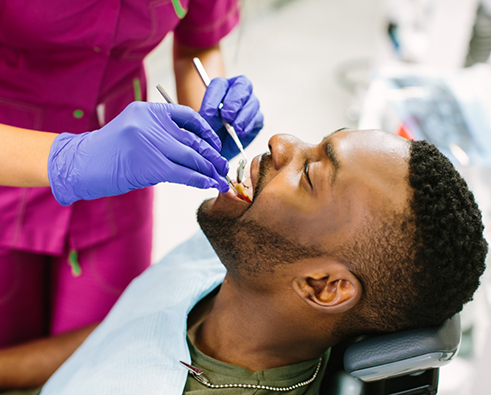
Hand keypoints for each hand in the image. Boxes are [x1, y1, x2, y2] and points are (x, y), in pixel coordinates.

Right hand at [48, 102, 229, 205]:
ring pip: (191, 157)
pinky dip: (199, 180)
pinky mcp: (151, 164)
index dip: (206, 131)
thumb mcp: (134, 131)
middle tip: (223, 166)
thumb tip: (193, 151)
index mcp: (148, 110)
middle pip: (192, 139)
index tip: (215, 144)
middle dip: (211, 155)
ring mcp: (150, 142)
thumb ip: (160, 134)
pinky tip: (209, 185)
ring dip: (209, 170)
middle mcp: (151, 122)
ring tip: (221, 179)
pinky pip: (183, 173)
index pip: (187, 115)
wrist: (79, 164)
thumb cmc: (108, 151)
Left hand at [199, 76, 263, 159]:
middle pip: (243, 84)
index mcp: (221, 87)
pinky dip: (248, 126)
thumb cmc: (212, 129)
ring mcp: (250, 103)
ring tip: (234, 128)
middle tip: (227, 117)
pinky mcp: (257, 118)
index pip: (219, 84)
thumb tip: (210, 113)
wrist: (219, 146)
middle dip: (234, 102)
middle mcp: (238, 91)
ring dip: (242, 116)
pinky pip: (257, 118)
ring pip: (252, 102)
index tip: (207, 114)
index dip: (214, 98)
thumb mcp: (204, 121)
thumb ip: (206, 114)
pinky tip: (240, 133)